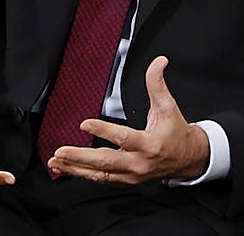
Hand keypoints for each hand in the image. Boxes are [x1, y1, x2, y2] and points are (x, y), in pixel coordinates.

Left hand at [46, 56, 209, 184]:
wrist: (187, 159)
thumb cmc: (175, 132)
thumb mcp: (168, 106)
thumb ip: (158, 84)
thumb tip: (158, 61)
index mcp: (149, 144)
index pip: (123, 138)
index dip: (103, 130)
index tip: (84, 124)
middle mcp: (139, 163)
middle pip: (105, 162)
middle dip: (80, 157)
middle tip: (61, 151)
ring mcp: (131, 176)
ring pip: (99, 174)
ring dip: (75, 169)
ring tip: (56, 162)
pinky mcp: (126, 181)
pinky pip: (102, 179)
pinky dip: (83, 174)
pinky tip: (68, 169)